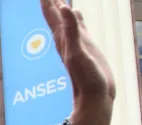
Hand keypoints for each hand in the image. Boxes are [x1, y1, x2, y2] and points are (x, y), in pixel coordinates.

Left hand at [42, 0, 115, 124]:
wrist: (95, 97)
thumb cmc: (86, 79)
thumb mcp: (78, 52)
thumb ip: (71, 30)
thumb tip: (64, 7)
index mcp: (62, 37)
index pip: (51, 12)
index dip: (47, 0)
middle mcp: (66, 38)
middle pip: (54, 13)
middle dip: (50, 0)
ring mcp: (76, 42)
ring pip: (64, 18)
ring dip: (59, 5)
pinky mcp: (86, 46)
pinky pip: (77, 25)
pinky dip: (74, 15)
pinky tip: (73, 11)